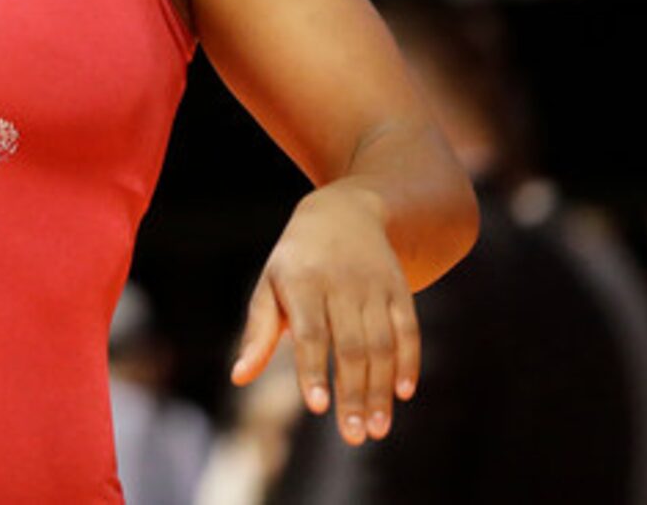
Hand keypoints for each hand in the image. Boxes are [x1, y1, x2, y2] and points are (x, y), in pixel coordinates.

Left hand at [230, 182, 421, 447]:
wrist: (346, 211)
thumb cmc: (297, 260)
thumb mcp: (270, 285)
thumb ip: (258, 333)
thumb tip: (238, 377)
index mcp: (303, 281)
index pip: (310, 332)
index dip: (314, 369)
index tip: (317, 407)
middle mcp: (342, 283)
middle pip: (351, 345)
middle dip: (354, 394)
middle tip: (354, 436)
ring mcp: (375, 286)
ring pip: (382, 343)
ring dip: (382, 389)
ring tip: (377, 429)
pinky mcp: (400, 289)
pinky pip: (408, 329)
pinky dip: (409, 361)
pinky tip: (404, 393)